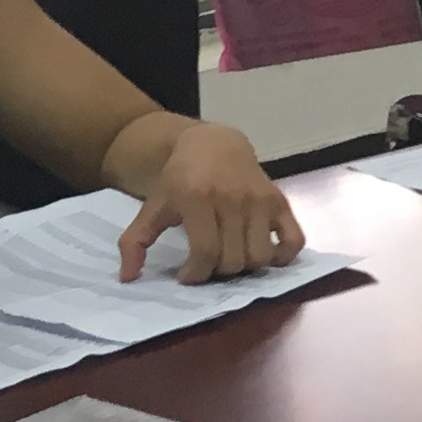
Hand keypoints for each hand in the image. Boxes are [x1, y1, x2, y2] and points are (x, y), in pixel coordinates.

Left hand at [118, 122, 305, 284]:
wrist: (214, 144)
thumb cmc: (180, 178)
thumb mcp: (153, 206)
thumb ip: (136, 241)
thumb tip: (127, 278)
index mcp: (198, 197)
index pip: (205, 252)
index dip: (195, 274)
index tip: (186, 275)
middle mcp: (233, 198)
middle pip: (233, 259)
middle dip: (217, 271)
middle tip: (207, 265)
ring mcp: (260, 200)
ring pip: (260, 256)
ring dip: (245, 267)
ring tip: (231, 259)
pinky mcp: (280, 201)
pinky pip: (293, 240)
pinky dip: (282, 256)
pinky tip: (265, 255)